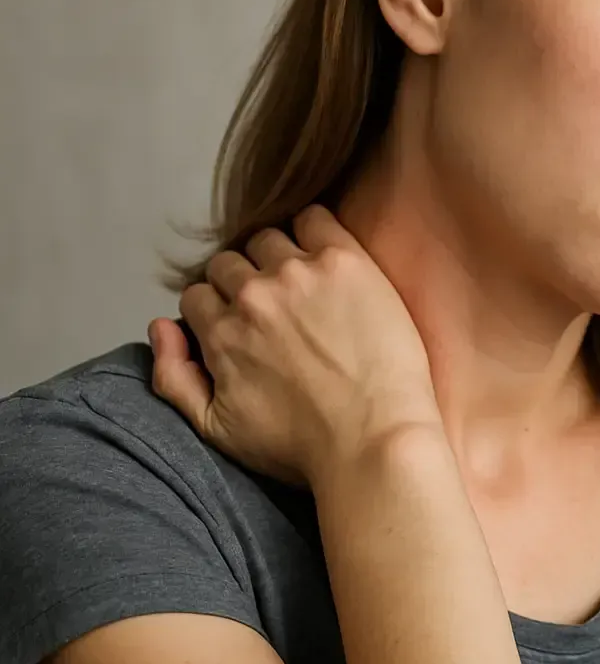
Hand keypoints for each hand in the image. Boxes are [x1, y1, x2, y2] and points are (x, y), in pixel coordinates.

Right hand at [149, 204, 441, 488]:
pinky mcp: (346, 260)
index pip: (197, 294)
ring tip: (301, 282)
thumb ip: (173, 378)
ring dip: (276, 255)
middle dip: (243, 282)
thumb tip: (160, 326)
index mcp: (221, 331)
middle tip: (274, 305)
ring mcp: (300, 272)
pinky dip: (313, 228)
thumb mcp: (217, 430)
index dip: (217, 308)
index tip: (243, 322)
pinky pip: (315, 218)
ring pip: (268, 238)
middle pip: (229, 263)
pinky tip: (325, 254)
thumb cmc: (301, 446)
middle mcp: (254, 294)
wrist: (375, 439)